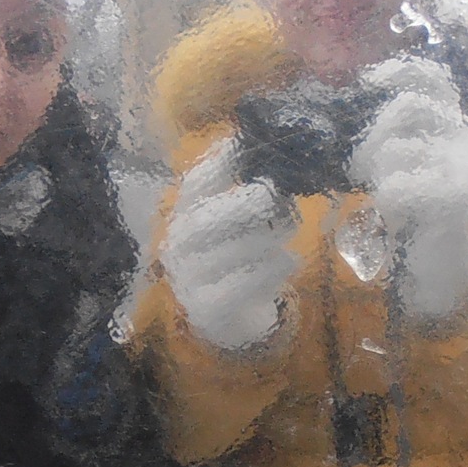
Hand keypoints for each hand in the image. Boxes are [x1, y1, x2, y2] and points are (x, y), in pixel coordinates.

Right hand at [159, 137, 299, 352]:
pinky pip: (246, 284)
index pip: (196, 183)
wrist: (231, 319)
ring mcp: (189, 279)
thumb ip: (250, 190)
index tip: (250, 148)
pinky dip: (274, 269)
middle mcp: (178, 244)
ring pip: (234, 250)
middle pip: (208, 218)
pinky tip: (288, 261)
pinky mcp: (208, 309)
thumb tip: (270, 150)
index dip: (221, 162)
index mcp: (184, 214)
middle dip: (248, 204)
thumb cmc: (241, 258)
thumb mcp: (240, 222)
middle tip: (276, 198)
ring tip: (289, 230)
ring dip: (270, 237)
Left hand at [348, 55, 467, 323]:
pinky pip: (398, 186)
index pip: (434, 78)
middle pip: (408, 106)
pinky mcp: (457, 198)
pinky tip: (399, 217)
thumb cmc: (418, 217)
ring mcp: (465, 168)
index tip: (369, 81)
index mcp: (455, 127)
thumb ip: (395, 134)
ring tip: (388, 199)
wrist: (445, 273)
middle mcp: (466, 140)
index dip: (401, 70)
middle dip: (372, 136)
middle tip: (358, 170)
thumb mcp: (407, 165)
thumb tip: (354, 103)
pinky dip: (388, 200)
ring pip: (396, 148)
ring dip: (379, 175)